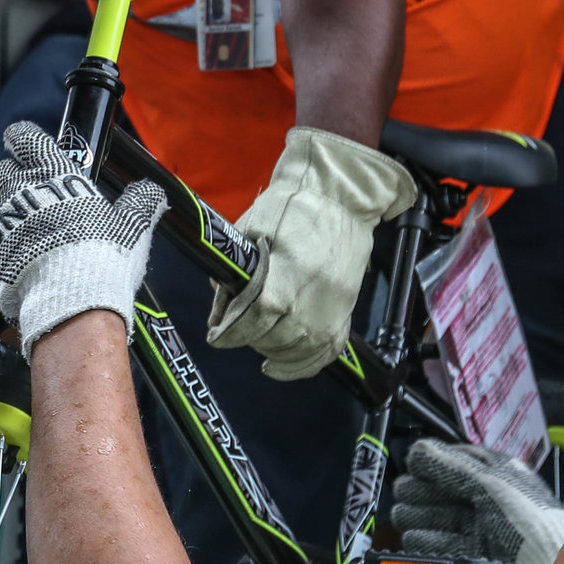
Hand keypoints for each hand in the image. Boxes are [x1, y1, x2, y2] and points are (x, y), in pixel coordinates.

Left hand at [0, 122, 165, 346]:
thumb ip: (140, 201)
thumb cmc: (102, 257)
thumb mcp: (133, 225)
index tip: (21, 143)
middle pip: (3, 171)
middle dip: (14, 181)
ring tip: (29, 245)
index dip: (21, 139)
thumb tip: (150, 191)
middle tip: (34, 202)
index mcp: (53, 174)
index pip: (25, 138)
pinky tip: (12, 265)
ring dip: (7, 221)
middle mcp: (19, 190)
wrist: (70, 300)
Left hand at [205, 127, 415, 379]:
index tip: (216, 336)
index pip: (253, 319)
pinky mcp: (347, 311)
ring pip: (298, 350)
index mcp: (285, 274)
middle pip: (274, 339)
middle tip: (235, 332)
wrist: (341, 197)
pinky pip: (326, 352)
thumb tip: (221, 313)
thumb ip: (235, 276)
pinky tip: (281, 366)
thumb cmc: (289, 207)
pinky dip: (302, 366)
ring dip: (272, 353)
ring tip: (257, 343)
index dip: (231, 333)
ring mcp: (333, 308)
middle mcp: (312, 299)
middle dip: (248, 340)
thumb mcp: (250, 232)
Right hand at [389, 437, 563, 563]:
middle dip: (420, 491)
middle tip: (405, 492)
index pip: (456, 463)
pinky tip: (414, 536)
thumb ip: (452, 465)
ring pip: (437, 518)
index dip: (432, 463)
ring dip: (417, 516)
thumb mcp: (491, 482)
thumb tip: (421, 450)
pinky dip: (424, 540)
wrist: (545, 563)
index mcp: (497, 475)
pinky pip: (440, 544)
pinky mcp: (471, 553)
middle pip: (441, 492)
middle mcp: (486, 499)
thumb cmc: (530, 518)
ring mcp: (478, 527)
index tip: (414, 465)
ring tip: (404, 516)